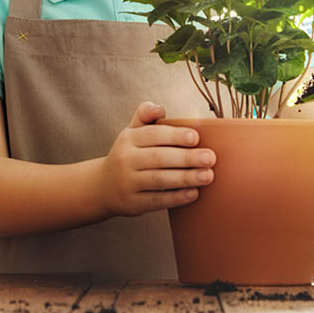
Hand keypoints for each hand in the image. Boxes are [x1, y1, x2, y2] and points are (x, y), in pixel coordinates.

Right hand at [97, 102, 215, 216]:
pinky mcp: (133, 203)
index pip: (153, 134)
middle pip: (159, 157)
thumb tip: (159, 109)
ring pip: (160, 180)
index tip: (196, 138)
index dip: (175, 136)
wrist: (103, 186)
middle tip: (210, 158)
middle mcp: (125, 160)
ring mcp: (128, 183)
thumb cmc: (127, 155)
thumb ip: (145, 116)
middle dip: (186, 158)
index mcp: (128, 139)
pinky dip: (176, 197)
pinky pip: (157, 200)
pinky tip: (193, 193)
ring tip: (207, 176)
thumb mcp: (131, 133)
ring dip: (186, 178)